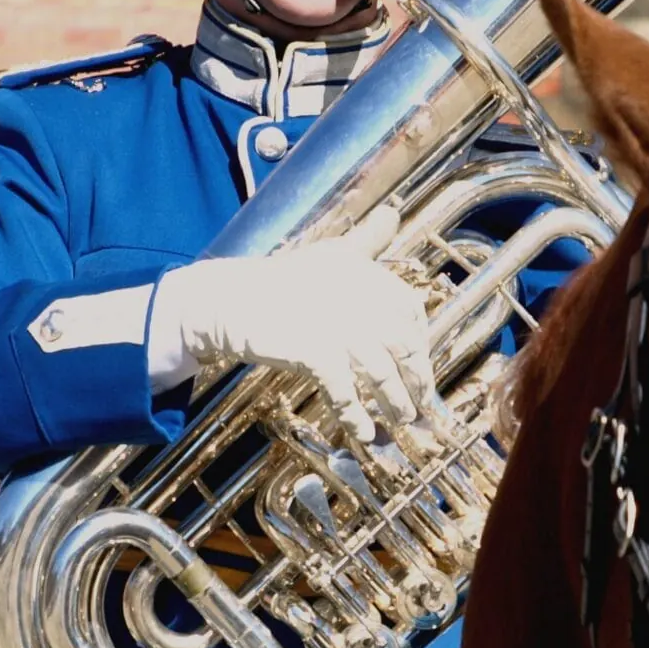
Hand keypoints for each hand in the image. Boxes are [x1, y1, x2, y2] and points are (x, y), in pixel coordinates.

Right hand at [150, 236, 439, 440]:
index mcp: (364, 272)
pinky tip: (364, 434)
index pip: (410, 310)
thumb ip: (364, 241)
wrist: (226, 302)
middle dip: (417, 379)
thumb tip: (392, 214)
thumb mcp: (327, 254)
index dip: (422, 341)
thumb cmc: (280, 282)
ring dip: (394, 402)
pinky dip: (356, 415)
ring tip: (401, 422)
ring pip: (380, 371)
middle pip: (402, 345)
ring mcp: (334, 325)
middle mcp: (355, 296)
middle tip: (420, 404)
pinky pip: (344, 390)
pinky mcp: (312, 351)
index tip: (422, 365)